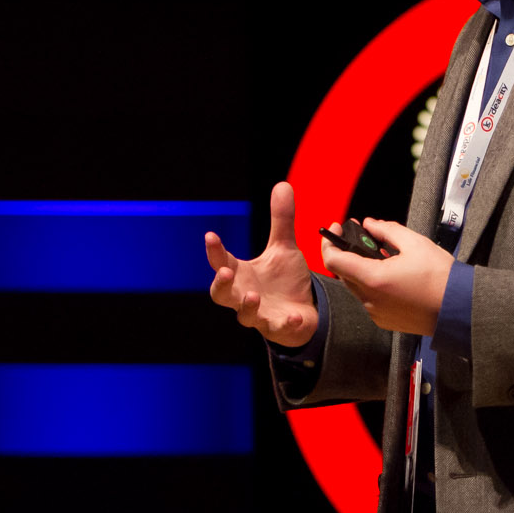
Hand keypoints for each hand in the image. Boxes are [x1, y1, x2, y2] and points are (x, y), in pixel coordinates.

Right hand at [206, 181, 319, 348]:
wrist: (302, 310)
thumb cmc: (284, 280)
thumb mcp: (284, 247)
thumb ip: (281, 220)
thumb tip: (282, 184)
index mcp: (241, 274)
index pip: (220, 261)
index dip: (214, 251)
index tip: (211, 235)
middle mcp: (243, 294)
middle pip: (220, 294)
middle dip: (220, 284)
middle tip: (224, 272)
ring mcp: (259, 314)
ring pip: (244, 315)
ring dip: (246, 306)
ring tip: (252, 295)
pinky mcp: (278, 327)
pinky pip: (278, 328)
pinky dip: (284, 323)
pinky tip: (293, 315)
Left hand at [322, 218, 455, 335]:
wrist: (458, 309)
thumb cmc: (440, 277)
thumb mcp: (415, 243)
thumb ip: (387, 230)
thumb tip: (369, 224)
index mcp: (374, 279)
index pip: (333, 260)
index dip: (329, 242)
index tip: (337, 229)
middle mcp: (370, 299)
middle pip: (344, 272)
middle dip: (348, 252)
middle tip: (361, 235)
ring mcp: (376, 313)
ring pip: (357, 286)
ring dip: (362, 269)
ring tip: (382, 256)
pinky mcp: (385, 320)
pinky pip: (369, 299)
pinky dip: (373, 285)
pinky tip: (391, 276)